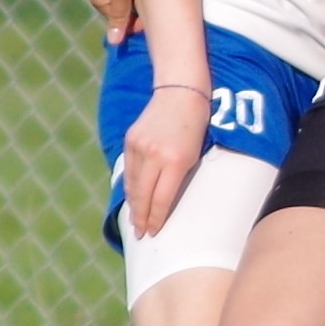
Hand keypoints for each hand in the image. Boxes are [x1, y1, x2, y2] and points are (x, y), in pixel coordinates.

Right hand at [122, 85, 210, 238]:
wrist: (180, 92)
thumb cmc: (196, 125)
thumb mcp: (195, 154)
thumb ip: (178, 177)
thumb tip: (163, 201)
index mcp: (175, 160)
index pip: (161, 198)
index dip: (156, 218)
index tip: (153, 232)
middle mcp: (154, 155)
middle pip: (143, 195)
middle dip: (141, 217)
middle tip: (140, 233)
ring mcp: (139, 147)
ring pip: (132, 183)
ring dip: (133, 204)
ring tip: (134, 220)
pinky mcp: (130, 140)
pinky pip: (128, 169)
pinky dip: (129, 185)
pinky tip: (131, 196)